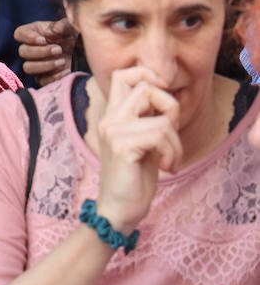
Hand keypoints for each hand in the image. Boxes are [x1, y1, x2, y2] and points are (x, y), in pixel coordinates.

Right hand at [17, 18, 77, 85]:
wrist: (85, 52)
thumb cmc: (74, 36)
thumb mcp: (71, 28)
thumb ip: (63, 25)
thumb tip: (53, 30)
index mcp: (34, 33)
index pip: (19, 34)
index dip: (27, 37)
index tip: (43, 40)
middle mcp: (31, 48)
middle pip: (23, 52)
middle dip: (40, 52)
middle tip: (58, 49)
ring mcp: (36, 64)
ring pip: (27, 67)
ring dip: (44, 65)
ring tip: (62, 61)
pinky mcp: (43, 77)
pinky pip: (41, 81)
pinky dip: (53, 77)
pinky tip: (67, 70)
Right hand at [93, 66, 183, 231]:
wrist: (119, 209)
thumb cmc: (134, 178)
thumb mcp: (144, 141)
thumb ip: (148, 118)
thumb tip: (166, 96)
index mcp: (112, 115)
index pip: (123, 75)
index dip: (147, 75)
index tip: (163, 95)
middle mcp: (109, 119)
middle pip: (145, 88)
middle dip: (170, 107)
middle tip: (171, 130)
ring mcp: (113, 132)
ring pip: (161, 119)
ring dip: (176, 142)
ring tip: (169, 159)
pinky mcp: (122, 147)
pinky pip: (161, 136)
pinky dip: (172, 153)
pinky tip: (167, 168)